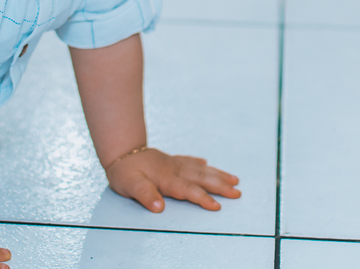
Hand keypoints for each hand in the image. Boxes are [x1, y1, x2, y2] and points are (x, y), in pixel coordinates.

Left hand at [105, 148, 240, 212]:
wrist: (121, 151)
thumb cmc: (125, 172)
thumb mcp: (130, 185)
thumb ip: (145, 195)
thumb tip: (159, 207)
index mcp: (167, 178)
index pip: (189, 190)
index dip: (203, 198)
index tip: (217, 206)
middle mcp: (175, 170)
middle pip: (201, 178)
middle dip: (220, 186)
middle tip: (238, 192)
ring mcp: (174, 164)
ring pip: (200, 169)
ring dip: (217, 175)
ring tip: (234, 180)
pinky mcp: (171, 160)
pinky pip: (190, 161)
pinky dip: (200, 164)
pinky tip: (207, 165)